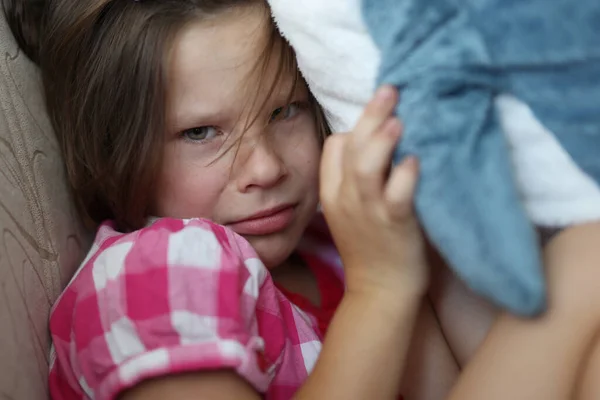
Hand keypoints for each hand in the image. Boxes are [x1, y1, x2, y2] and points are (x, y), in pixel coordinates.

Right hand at [320, 86, 428, 300]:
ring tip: (398, 119)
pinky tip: (415, 161)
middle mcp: (347, 198)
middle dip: (369, 117)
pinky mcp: (394, 226)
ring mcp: (368, 212)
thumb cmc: (372, 246)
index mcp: (334, 193)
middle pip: (350, 149)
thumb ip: (357, 179)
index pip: (333, 149)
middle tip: (390, 90)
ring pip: (366, 168)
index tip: (378, 115)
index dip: (354, 128)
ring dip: (382, 141)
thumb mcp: (351, 211)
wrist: (380, 291)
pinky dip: (405, 177)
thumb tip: (378, 143)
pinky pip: (396, 197)